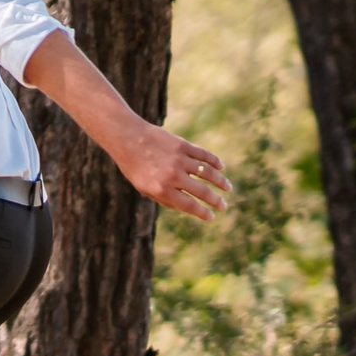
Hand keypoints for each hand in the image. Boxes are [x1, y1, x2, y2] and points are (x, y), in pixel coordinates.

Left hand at [115, 123, 231, 218]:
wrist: (128, 138)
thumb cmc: (133, 166)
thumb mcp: (143, 187)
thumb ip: (163, 198)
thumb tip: (185, 206)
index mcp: (161, 190)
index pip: (189, 206)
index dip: (203, 213)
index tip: (212, 217)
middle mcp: (173, 176)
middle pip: (202, 192)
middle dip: (216, 201)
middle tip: (223, 206)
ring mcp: (180, 160)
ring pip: (208, 173)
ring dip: (221, 182)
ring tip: (228, 188)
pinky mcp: (183, 145)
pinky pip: (204, 155)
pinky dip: (215, 162)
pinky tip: (221, 167)